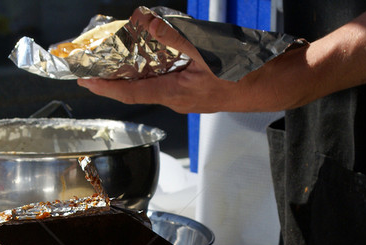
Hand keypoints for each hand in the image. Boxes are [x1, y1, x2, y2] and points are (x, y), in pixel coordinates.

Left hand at [76, 8, 309, 113]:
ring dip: (138, 70)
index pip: (131, 93)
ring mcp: (192, 94)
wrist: (280, 84)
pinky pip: (173, 77)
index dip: (106, 88)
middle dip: (117, 78)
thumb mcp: (208, 51)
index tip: (85, 82)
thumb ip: (175, 38)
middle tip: (97, 66)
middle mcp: (180, 98)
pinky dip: (161, 65)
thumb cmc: (249, 75)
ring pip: (157, 82)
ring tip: (121, 57)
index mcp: (176, 94)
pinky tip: (159, 52)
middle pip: (140, 88)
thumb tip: (148, 24)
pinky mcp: (203, 87)